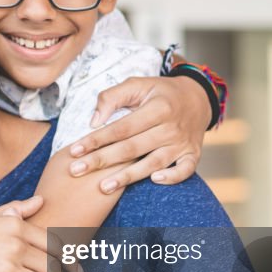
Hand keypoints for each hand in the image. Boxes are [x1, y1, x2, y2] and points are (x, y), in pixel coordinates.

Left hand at [68, 75, 209, 191]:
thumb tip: (94, 121)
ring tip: (103, 187)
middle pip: (132, 148)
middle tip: (76, 171)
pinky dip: (172, 177)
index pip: (121, 128)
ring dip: (128, 176)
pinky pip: (185, 170)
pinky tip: (153, 181)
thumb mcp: (138, 84)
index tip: (74, 150)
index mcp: (157, 108)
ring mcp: (182, 143)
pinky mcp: (192, 154)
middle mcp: (170, 127)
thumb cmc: (159, 93)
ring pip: (152, 163)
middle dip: (101, 160)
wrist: (197, 98)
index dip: (96, 140)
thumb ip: (112, 97)